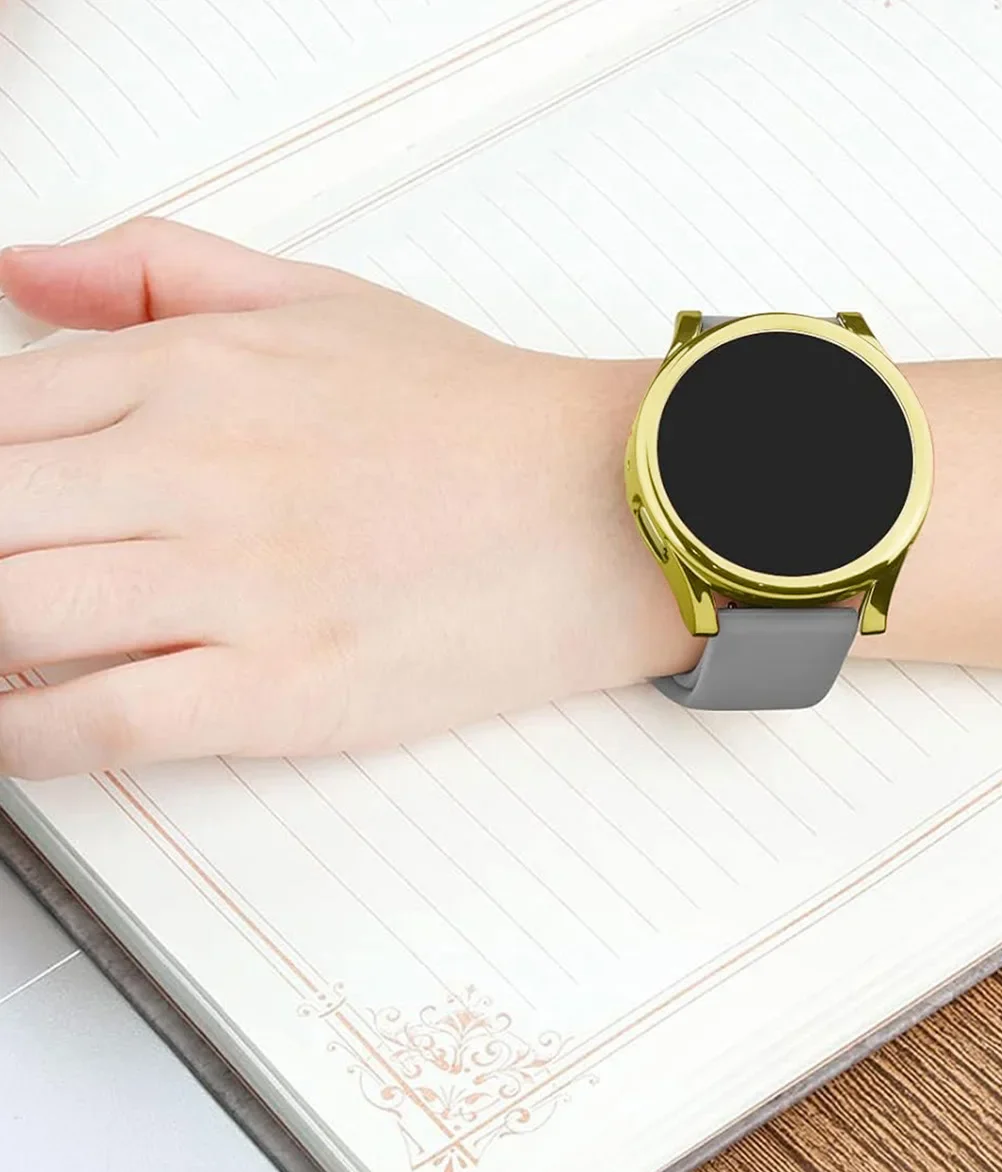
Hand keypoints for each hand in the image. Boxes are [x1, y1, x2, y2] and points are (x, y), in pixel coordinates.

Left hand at [0, 219, 691, 777]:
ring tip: (6, 646)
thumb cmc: (480, 415)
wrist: (603, 504)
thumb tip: (29, 275)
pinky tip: (14, 727)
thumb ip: (161, 269)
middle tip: (7, 572)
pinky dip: (21, 735)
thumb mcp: (321, 298)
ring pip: (9, 617)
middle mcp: (196, 471)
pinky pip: (96, 722)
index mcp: (196, 371)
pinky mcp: (281, 687)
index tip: (1, 507)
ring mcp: (236, 585)